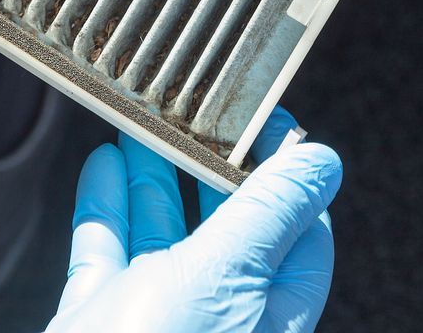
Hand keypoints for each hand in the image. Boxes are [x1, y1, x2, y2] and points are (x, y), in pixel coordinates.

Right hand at [47, 109, 339, 332]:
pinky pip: (107, 254)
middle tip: (199, 110)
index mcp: (269, 313)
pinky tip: (104, 164)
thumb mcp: (228, 277)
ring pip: (162, 232)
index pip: (301, 232)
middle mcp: (219, 318)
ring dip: (155, 173)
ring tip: (148, 120)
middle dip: (213, 165)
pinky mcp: (100, 323)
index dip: (287, 172)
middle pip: (227, 226)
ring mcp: (156, 321)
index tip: (267, 119)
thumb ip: (271, 214)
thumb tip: (321, 161)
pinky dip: (105, 206)